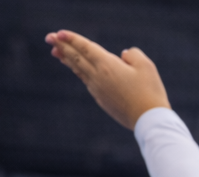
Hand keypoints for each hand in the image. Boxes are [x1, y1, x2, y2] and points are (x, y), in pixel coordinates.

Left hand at [45, 30, 169, 129]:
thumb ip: (132, 54)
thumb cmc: (150, 92)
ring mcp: (98, 90)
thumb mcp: (146, 65)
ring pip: (79, 71)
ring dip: (67, 60)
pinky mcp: (102, 101)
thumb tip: (122, 56)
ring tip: (57, 53)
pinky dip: (79, 72)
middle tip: (49, 38)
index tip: (59, 33)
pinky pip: (87, 82)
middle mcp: (98, 77)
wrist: (149, 120)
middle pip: (76, 58)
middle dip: (62, 46)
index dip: (72, 39)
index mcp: (107, 65)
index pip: (85, 48)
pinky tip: (78, 70)